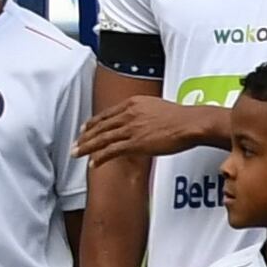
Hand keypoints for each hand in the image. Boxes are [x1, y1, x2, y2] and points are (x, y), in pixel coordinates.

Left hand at [77, 91, 233, 163]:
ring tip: (77, 154)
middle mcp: (128, 114)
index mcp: (133, 104)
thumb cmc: (182, 117)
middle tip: (75, 144)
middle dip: (84, 137)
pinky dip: (100, 157)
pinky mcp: (135, 143)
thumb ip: (145, 113)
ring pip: (102, 139)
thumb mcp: (159, 107)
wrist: (191, 123)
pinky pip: (112, 151)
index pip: (107, 114)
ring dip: (86, 147)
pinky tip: (94, 162)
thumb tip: (144, 121)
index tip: (85, 128)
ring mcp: (130, 129)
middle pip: (100, 126)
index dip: (93, 123)